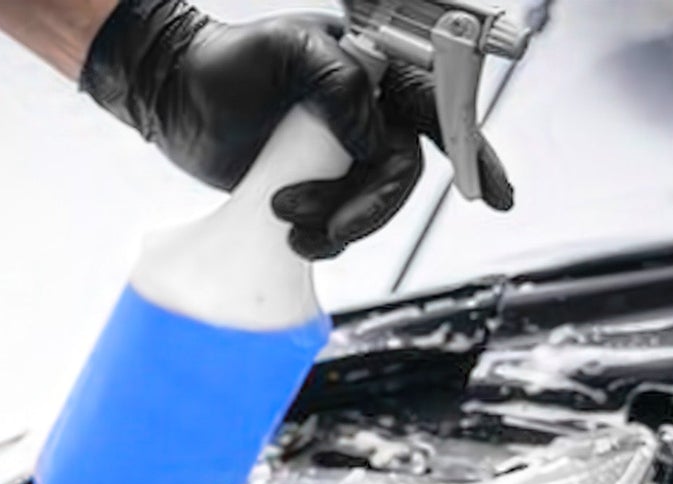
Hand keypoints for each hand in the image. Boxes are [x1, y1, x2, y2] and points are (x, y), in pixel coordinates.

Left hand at [81, 0, 511, 258]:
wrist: (175, 98)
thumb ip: (338, 83)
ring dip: (336, 227)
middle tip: (327, 227)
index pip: (439, 111)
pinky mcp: (317, 191)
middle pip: (401, 176)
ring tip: (286, 221)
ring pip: (370, 208)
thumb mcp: (283, 53)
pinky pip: (339, 228)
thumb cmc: (226, 64)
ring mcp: (342, 157)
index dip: (474, 153)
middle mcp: (366, 115)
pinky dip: (320, 241)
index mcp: (373, 73)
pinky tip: (290, 236)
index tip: (497, 197)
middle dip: (368, 209)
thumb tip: (374, 135)